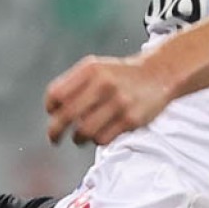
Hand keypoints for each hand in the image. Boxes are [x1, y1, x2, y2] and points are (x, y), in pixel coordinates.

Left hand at [44, 54, 172, 144]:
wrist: (158, 74)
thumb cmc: (119, 75)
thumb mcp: (95, 68)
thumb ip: (73, 84)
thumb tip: (52, 111)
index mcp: (91, 69)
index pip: (57, 94)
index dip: (51, 108)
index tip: (53, 114)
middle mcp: (104, 83)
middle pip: (67, 115)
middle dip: (55, 131)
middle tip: (54, 138)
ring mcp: (119, 102)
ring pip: (84, 131)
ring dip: (78, 138)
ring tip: (80, 136)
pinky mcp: (131, 119)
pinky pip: (103, 139)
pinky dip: (98, 139)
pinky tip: (101, 133)